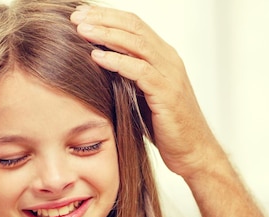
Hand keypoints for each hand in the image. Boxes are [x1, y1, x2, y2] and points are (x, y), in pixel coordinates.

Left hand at [70, 5, 225, 180]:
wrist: (192, 151)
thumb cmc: (165, 126)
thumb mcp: (142, 95)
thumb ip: (127, 77)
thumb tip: (97, 66)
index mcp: (162, 56)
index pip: (133, 25)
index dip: (107, 16)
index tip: (81, 14)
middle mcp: (168, 59)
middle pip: (134, 27)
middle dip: (103, 19)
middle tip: (76, 16)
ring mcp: (170, 74)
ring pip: (136, 44)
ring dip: (107, 35)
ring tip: (82, 30)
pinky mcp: (167, 93)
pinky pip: (140, 71)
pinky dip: (117, 62)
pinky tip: (96, 57)